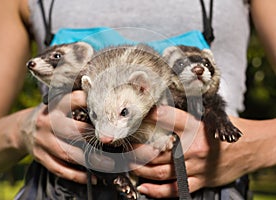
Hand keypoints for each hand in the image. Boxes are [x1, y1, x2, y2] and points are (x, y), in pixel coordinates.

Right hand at [20, 90, 113, 183]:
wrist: (24, 128)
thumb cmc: (53, 115)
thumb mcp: (61, 104)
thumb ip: (79, 104)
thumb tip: (108, 107)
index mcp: (55, 105)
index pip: (75, 100)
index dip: (92, 105)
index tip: (110, 113)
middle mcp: (48, 122)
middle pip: (73, 131)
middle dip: (95, 138)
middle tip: (113, 143)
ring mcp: (43, 141)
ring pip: (68, 153)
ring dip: (90, 161)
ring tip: (109, 164)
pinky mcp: (40, 157)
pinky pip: (60, 169)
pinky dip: (76, 175)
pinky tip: (91, 177)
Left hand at [130, 105, 249, 197]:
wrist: (249, 147)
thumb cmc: (224, 132)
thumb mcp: (206, 116)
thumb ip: (181, 116)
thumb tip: (157, 111)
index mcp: (195, 127)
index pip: (167, 118)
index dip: (149, 117)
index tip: (135, 117)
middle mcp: (193, 148)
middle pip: (157, 150)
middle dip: (136, 150)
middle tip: (124, 147)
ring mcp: (195, 167)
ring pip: (160, 171)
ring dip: (141, 169)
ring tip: (129, 165)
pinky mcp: (199, 181)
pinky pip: (174, 190)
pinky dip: (156, 191)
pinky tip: (143, 187)